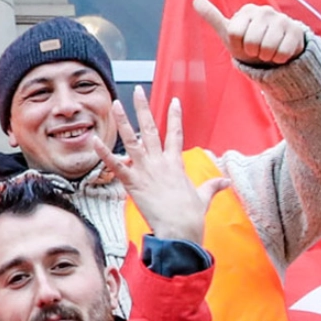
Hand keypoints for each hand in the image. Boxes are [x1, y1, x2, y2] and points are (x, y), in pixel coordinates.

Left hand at [89, 86, 228, 248]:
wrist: (180, 228)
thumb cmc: (191, 215)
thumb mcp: (204, 196)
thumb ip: (212, 186)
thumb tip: (226, 181)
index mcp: (176, 163)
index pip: (176, 134)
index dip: (175, 117)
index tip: (174, 101)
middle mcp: (160, 162)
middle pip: (151, 129)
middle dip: (144, 109)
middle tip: (138, 91)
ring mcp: (146, 171)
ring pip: (132, 140)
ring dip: (123, 122)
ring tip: (115, 104)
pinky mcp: (132, 183)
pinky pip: (115, 165)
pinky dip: (104, 153)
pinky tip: (94, 141)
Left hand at [196, 0, 307, 68]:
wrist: (274, 52)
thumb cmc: (246, 42)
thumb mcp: (228, 32)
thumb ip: (212, 16)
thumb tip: (196, 0)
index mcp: (247, 11)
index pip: (235, 33)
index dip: (238, 44)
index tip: (242, 42)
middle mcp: (265, 11)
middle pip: (251, 42)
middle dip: (252, 51)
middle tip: (256, 48)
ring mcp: (283, 19)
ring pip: (267, 48)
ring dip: (266, 56)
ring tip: (267, 50)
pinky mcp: (297, 31)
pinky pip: (283, 53)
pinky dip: (279, 59)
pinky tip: (279, 52)